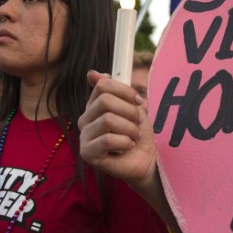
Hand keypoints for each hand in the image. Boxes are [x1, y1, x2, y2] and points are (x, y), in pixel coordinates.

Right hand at [79, 71, 156, 187]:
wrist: (147, 160)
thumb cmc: (139, 134)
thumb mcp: (132, 107)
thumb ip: (115, 90)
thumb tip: (91, 73)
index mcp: (94, 105)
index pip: (103, 85)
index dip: (125, 91)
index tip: (139, 102)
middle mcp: (85, 119)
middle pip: (105, 101)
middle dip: (129, 112)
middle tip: (136, 125)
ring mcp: (84, 137)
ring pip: (108, 120)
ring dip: (129, 130)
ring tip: (133, 138)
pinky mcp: (87, 153)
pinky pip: (108, 140)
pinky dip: (125, 143)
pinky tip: (127, 148)